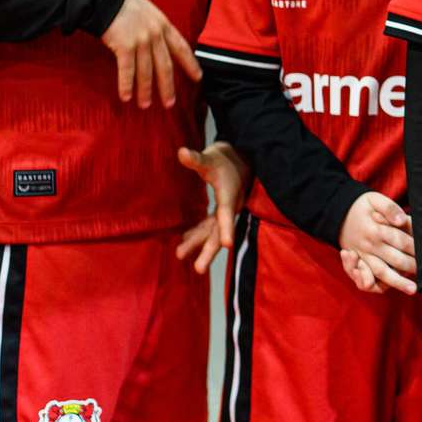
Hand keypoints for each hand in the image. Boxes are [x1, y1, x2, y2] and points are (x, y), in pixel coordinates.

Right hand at [100, 0, 201, 107]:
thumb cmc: (124, 4)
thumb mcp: (149, 12)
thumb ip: (156, 28)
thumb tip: (159, 44)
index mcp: (164, 25)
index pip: (182, 48)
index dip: (191, 64)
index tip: (198, 78)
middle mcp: (156, 35)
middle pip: (165, 66)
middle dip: (168, 87)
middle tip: (170, 104)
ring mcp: (141, 40)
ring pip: (146, 72)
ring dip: (145, 90)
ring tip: (144, 105)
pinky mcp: (125, 45)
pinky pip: (127, 70)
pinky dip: (127, 84)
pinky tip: (126, 96)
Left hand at [174, 141, 246, 272]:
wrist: (241, 156)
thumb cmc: (225, 157)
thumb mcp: (211, 157)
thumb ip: (196, 159)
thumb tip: (181, 152)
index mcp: (230, 196)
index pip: (227, 215)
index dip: (227, 229)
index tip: (227, 245)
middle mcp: (231, 206)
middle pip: (220, 232)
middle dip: (208, 250)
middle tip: (198, 270)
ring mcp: (226, 210)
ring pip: (214, 231)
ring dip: (198, 243)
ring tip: (179, 255)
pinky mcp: (222, 210)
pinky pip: (211, 226)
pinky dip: (198, 233)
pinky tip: (185, 240)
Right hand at [337, 192, 416, 294]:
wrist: (339, 215)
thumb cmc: (362, 207)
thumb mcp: (374, 200)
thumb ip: (389, 208)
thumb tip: (401, 220)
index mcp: (375, 231)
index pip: (401, 241)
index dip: (416, 247)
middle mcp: (369, 246)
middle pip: (394, 260)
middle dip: (411, 266)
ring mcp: (363, 257)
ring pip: (381, 273)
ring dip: (398, 282)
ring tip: (413, 289)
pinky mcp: (358, 264)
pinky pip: (366, 279)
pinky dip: (378, 286)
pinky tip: (392, 288)